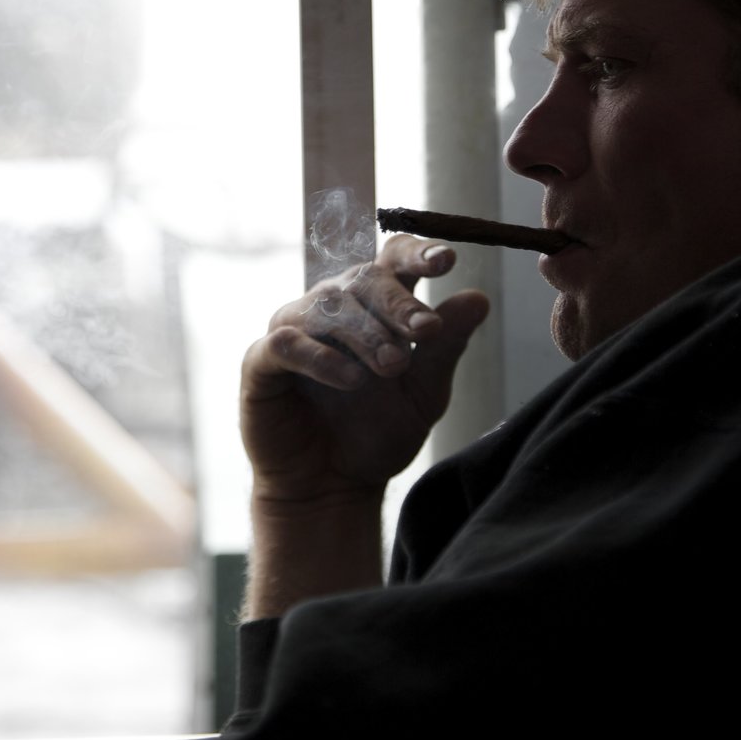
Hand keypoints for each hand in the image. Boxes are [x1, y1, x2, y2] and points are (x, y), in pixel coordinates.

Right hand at [240, 234, 490, 508]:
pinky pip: (287, 343)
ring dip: (365, 332)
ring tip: (392, 365)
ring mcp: (294, 329)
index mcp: (374, 305)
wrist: (332, 486)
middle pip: (364, 278)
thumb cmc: (376, 433)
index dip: (417, 252)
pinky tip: (350, 379)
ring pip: (328, 307)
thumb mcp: (423, 393)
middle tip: (425, 332)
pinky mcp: (262, 362)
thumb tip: (478, 297)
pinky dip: (320, 358)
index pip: (393, 258)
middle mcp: (333, 307)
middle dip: (399, 303)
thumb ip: (447, 346)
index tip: (447, 260)